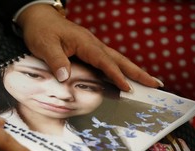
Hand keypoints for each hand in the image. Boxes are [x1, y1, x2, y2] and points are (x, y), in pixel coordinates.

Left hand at [17, 4, 163, 91]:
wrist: (39, 18)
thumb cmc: (41, 31)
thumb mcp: (45, 45)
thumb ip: (56, 61)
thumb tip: (65, 78)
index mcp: (85, 43)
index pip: (105, 61)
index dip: (116, 75)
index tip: (128, 88)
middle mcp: (92, 44)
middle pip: (119, 59)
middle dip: (138, 72)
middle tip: (155, 83)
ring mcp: (92, 46)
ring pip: (116, 59)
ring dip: (132, 70)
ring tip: (148, 81)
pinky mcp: (88, 50)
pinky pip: (108, 61)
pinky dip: (119, 69)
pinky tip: (123, 76)